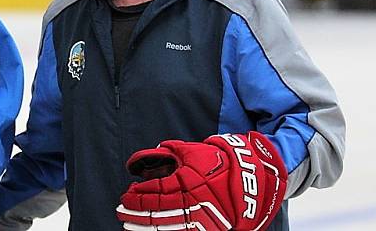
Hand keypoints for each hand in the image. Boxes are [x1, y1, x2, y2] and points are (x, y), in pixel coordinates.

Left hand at [116, 131, 286, 230]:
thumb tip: (149, 154)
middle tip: (122, 212)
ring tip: (130, 225)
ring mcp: (202, 219)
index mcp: (187, 182)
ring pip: (166, 227)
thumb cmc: (221, 163)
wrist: (253, 179)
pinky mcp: (209, 230)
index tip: (126, 195)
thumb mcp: (194, 152)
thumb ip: (171, 152)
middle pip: (157, 211)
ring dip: (145, 227)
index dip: (137, 195)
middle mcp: (193, 202)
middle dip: (136, 213)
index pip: (154, 192)